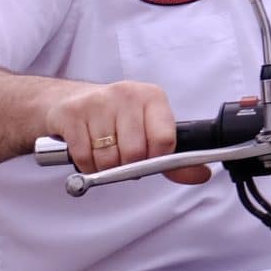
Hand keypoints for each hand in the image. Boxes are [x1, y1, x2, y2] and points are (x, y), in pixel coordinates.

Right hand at [38, 80, 210, 184]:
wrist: (69, 100)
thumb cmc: (116, 118)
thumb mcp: (149, 129)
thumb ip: (174, 157)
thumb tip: (201, 175)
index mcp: (152, 97)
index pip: (164, 140)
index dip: (157, 160)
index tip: (149, 160)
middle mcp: (127, 94)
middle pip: (135, 153)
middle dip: (128, 166)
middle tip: (123, 158)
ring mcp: (98, 102)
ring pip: (108, 158)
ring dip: (106, 168)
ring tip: (105, 153)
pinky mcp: (73, 114)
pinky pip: (84, 158)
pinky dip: (87, 166)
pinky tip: (89, 151)